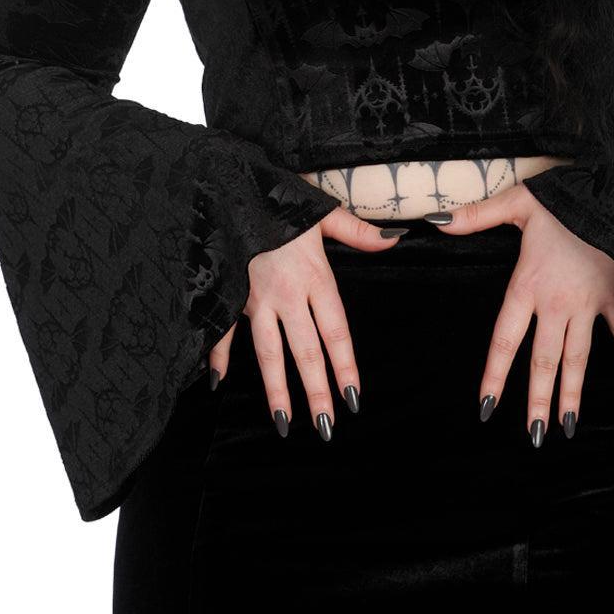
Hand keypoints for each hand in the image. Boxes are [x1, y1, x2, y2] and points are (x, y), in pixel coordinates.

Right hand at [206, 206, 400, 438]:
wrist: (228, 186)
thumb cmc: (277, 196)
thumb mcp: (322, 211)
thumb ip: (359, 232)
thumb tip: (396, 238)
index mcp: (313, 276)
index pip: (335, 331)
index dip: (345, 366)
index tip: (354, 397)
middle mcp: (285, 294)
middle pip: (305, 351)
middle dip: (316, 391)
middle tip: (326, 427)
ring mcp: (253, 297)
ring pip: (267, 352)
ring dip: (276, 389)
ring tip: (284, 422)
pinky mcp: (227, 292)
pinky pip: (223, 331)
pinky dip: (218, 357)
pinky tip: (217, 383)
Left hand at [431, 183, 613, 442]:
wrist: (613, 194)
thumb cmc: (562, 199)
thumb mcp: (516, 202)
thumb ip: (476, 215)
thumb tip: (435, 221)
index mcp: (528, 284)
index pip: (506, 340)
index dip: (495, 375)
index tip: (486, 408)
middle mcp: (557, 302)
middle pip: (544, 360)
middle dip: (539, 399)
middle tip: (535, 435)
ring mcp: (589, 302)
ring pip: (579, 356)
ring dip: (573, 392)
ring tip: (568, 426)